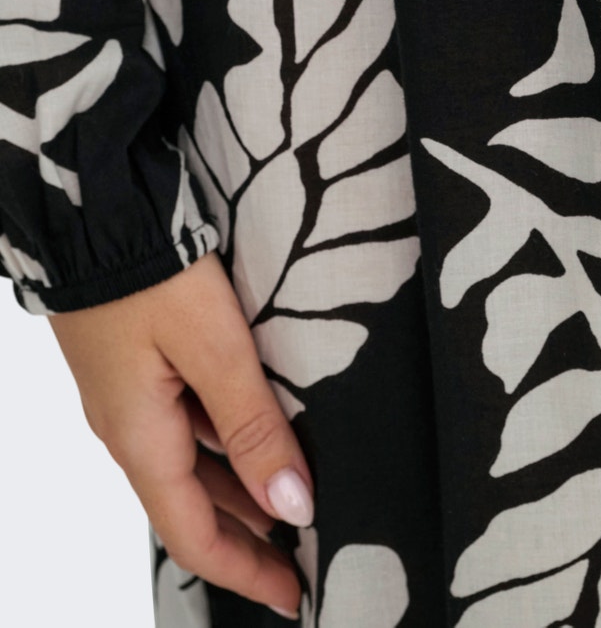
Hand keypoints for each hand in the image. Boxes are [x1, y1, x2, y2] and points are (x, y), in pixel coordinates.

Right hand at [47, 251, 312, 619]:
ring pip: (195, 457)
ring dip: (243, 484)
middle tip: (312, 550)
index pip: (194, 535)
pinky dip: (228, 437)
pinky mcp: (139, 357)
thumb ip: (254, 426)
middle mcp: (130, 426)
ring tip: (301, 495)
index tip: (298, 597)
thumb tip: (294, 506)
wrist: (92, 208)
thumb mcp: (213, 347)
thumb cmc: (149, 271)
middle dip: (252, 533)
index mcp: (139, 439)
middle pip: (196, 502)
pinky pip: (188, 416)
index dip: (247, 572)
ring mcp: (131, 391)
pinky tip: (268, 423)